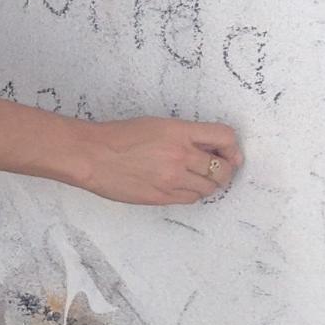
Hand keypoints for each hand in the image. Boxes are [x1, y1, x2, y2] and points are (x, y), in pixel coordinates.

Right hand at [74, 118, 243, 205]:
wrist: (92, 156)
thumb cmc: (118, 137)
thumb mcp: (156, 125)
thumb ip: (184, 136)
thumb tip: (208, 147)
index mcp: (179, 132)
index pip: (224, 137)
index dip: (232, 147)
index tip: (229, 151)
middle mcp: (180, 156)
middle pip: (222, 168)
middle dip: (225, 169)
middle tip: (218, 168)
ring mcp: (171, 179)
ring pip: (210, 188)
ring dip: (210, 184)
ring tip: (198, 178)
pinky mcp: (161, 197)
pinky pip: (191, 199)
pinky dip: (193, 193)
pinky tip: (183, 186)